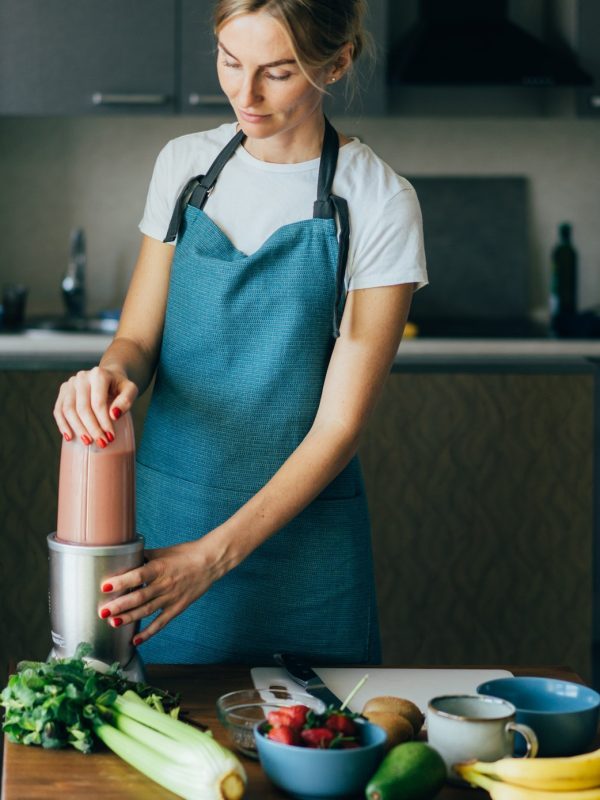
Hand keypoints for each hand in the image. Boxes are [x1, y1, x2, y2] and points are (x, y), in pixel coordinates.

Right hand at [53, 365, 137, 445]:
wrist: (109, 377)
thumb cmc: (120, 386)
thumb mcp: (131, 390)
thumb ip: (126, 400)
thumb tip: (114, 415)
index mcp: (98, 375)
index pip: (98, 403)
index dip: (103, 422)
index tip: (111, 437)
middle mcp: (82, 377)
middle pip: (82, 407)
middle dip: (92, 428)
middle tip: (101, 443)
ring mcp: (70, 383)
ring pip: (68, 410)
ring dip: (77, 428)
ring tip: (88, 442)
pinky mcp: (63, 391)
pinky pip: (58, 410)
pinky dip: (62, 424)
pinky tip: (69, 437)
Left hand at [97, 535, 233, 644]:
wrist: (210, 562)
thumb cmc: (185, 554)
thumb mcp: (163, 551)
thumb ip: (143, 557)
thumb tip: (123, 558)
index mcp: (160, 567)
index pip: (138, 575)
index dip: (122, 581)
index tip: (105, 586)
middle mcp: (165, 584)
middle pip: (140, 597)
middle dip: (120, 605)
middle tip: (103, 611)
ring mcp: (171, 597)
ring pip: (147, 611)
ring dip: (129, 618)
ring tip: (113, 623)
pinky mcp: (178, 607)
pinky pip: (161, 622)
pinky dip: (149, 633)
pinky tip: (135, 640)